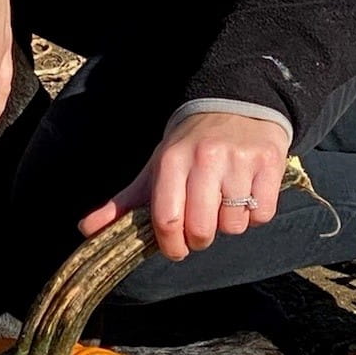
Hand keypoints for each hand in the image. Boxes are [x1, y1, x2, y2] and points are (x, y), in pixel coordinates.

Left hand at [78, 108, 290, 258]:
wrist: (235, 105)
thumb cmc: (190, 146)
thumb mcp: (156, 168)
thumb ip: (123, 203)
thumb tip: (86, 229)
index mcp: (172, 160)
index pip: (167, 219)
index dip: (172, 246)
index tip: (176, 249)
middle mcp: (205, 159)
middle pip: (202, 229)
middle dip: (200, 240)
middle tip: (201, 227)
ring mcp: (239, 161)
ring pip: (233, 226)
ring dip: (229, 225)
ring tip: (224, 203)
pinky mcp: (269, 164)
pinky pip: (262, 215)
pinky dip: (255, 216)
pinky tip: (246, 197)